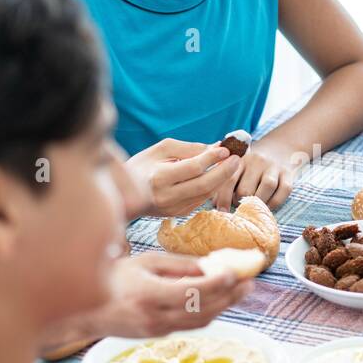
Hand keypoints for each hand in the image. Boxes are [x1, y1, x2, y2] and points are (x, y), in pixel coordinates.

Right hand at [94, 252, 253, 337]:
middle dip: (230, 297)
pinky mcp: (159, 335)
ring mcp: (157, 331)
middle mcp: (155, 318)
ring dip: (225, 307)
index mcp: (149, 296)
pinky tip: (221, 300)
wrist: (87, 311)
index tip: (236, 272)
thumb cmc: (115, 278)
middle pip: (203, 311)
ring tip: (242, 290)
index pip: (192, 293)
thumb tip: (210, 266)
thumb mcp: (145, 263)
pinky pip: (191, 325)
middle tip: (250, 282)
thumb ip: (178, 265)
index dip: (217, 284)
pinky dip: (209, 312)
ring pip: (201, 322)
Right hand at [127, 139, 241, 217]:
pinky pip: (201, 200)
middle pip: (204, 185)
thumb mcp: (161, 149)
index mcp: (159, 178)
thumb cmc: (143, 165)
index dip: (212, 158)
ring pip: (206, 194)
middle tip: (238, 158)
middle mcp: (166, 196)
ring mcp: (172, 208)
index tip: (226, 149)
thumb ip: (189, 148)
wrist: (123, 194)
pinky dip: (212, 187)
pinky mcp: (177, 214)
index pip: (193, 168)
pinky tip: (219, 176)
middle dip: (225, 171)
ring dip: (223, 179)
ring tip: (233, 164)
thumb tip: (216, 148)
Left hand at [213, 141, 296, 212]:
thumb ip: (226, 180)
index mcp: (240, 159)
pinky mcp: (288, 173)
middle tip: (240, 207)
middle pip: (247, 188)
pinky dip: (275, 202)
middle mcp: (257, 161)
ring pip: (267, 187)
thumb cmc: (252, 164)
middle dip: (241, 202)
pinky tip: (268, 206)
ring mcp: (274, 166)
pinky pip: (284, 190)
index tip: (221, 211)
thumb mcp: (237, 165)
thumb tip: (213, 202)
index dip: (223, 198)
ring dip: (259, 203)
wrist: (279, 146)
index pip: (229, 180)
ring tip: (254, 208)